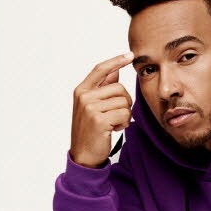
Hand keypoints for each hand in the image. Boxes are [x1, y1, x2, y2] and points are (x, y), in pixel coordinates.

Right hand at [70, 52, 134, 167]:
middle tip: (118, 115)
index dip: (116, 61)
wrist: (84, 155)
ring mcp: (91, 108)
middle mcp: (84, 97)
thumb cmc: (90, 131)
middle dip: (125, 102)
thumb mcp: (92, 107)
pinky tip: (115, 129)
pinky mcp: (99, 120)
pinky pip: (125, 114)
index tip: (130, 55)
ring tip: (114, 123)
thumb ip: (102, 89)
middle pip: (119, 88)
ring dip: (125, 115)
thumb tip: (115, 72)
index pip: (101, 70)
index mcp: (81, 91)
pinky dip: (124, 123)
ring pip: (124, 102)